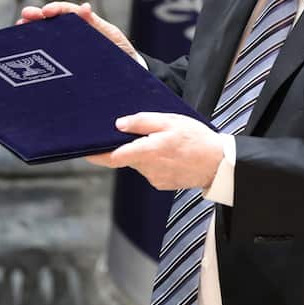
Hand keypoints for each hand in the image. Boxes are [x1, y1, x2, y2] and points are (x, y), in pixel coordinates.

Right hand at [18, 1, 139, 61]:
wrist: (127, 77)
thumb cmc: (120, 54)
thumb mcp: (111, 38)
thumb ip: (97, 25)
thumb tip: (84, 7)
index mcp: (85, 24)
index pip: (68, 12)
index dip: (56, 9)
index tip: (45, 12)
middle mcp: (73, 33)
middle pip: (52, 20)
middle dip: (37, 16)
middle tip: (24, 16)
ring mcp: (67, 46)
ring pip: (46, 34)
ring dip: (32, 30)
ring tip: (19, 28)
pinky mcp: (62, 61)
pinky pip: (48, 54)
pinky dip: (34, 49)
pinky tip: (23, 49)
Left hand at [86, 113, 222, 189]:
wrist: (218, 164)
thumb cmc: (197, 139)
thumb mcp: (171, 121)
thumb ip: (143, 122)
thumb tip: (119, 124)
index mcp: (149, 150)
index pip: (114, 156)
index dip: (97, 155)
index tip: (84, 151)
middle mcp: (148, 167)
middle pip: (126, 157)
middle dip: (128, 146)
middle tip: (142, 134)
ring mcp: (154, 178)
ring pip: (138, 163)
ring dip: (143, 153)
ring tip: (165, 143)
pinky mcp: (160, 183)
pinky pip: (149, 170)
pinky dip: (153, 161)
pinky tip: (169, 155)